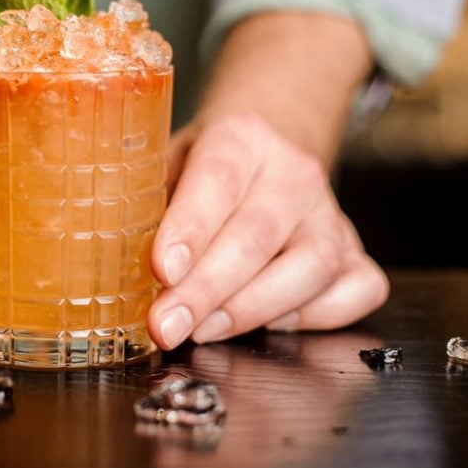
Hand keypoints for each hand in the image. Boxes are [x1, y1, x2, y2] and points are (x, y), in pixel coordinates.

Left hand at [147, 112, 389, 349]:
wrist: (268, 146)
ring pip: (312, 267)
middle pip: (257, 235)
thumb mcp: (166, 164)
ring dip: (252, 309)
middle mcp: (293, 172)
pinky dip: (317, 316)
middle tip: (167, 326)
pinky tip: (271, 324)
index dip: (190, 229)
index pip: (217, 181)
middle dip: (207, 290)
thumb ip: (148, 206)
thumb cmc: (203, 168)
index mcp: (241, 137)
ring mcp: (330, 212)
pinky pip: (357, 290)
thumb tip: (111, 265)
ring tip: (203, 330)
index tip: (162, 271)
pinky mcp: (356, 249)